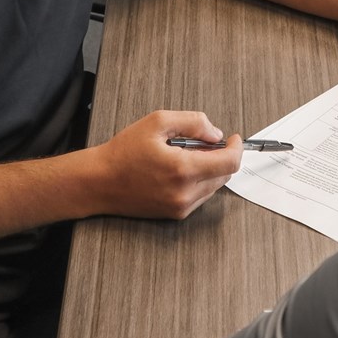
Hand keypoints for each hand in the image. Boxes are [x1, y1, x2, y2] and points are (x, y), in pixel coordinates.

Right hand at [82, 110, 242, 219]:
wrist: (99, 182)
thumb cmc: (123, 153)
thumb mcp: (158, 122)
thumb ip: (193, 123)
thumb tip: (216, 133)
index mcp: (183, 169)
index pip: (229, 163)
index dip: (237, 148)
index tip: (234, 139)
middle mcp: (185, 193)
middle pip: (225, 174)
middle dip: (220, 156)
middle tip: (201, 142)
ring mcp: (181, 207)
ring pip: (214, 185)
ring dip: (209, 168)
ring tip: (184, 155)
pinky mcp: (176, 214)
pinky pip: (201, 195)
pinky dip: (199, 180)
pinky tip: (179, 170)